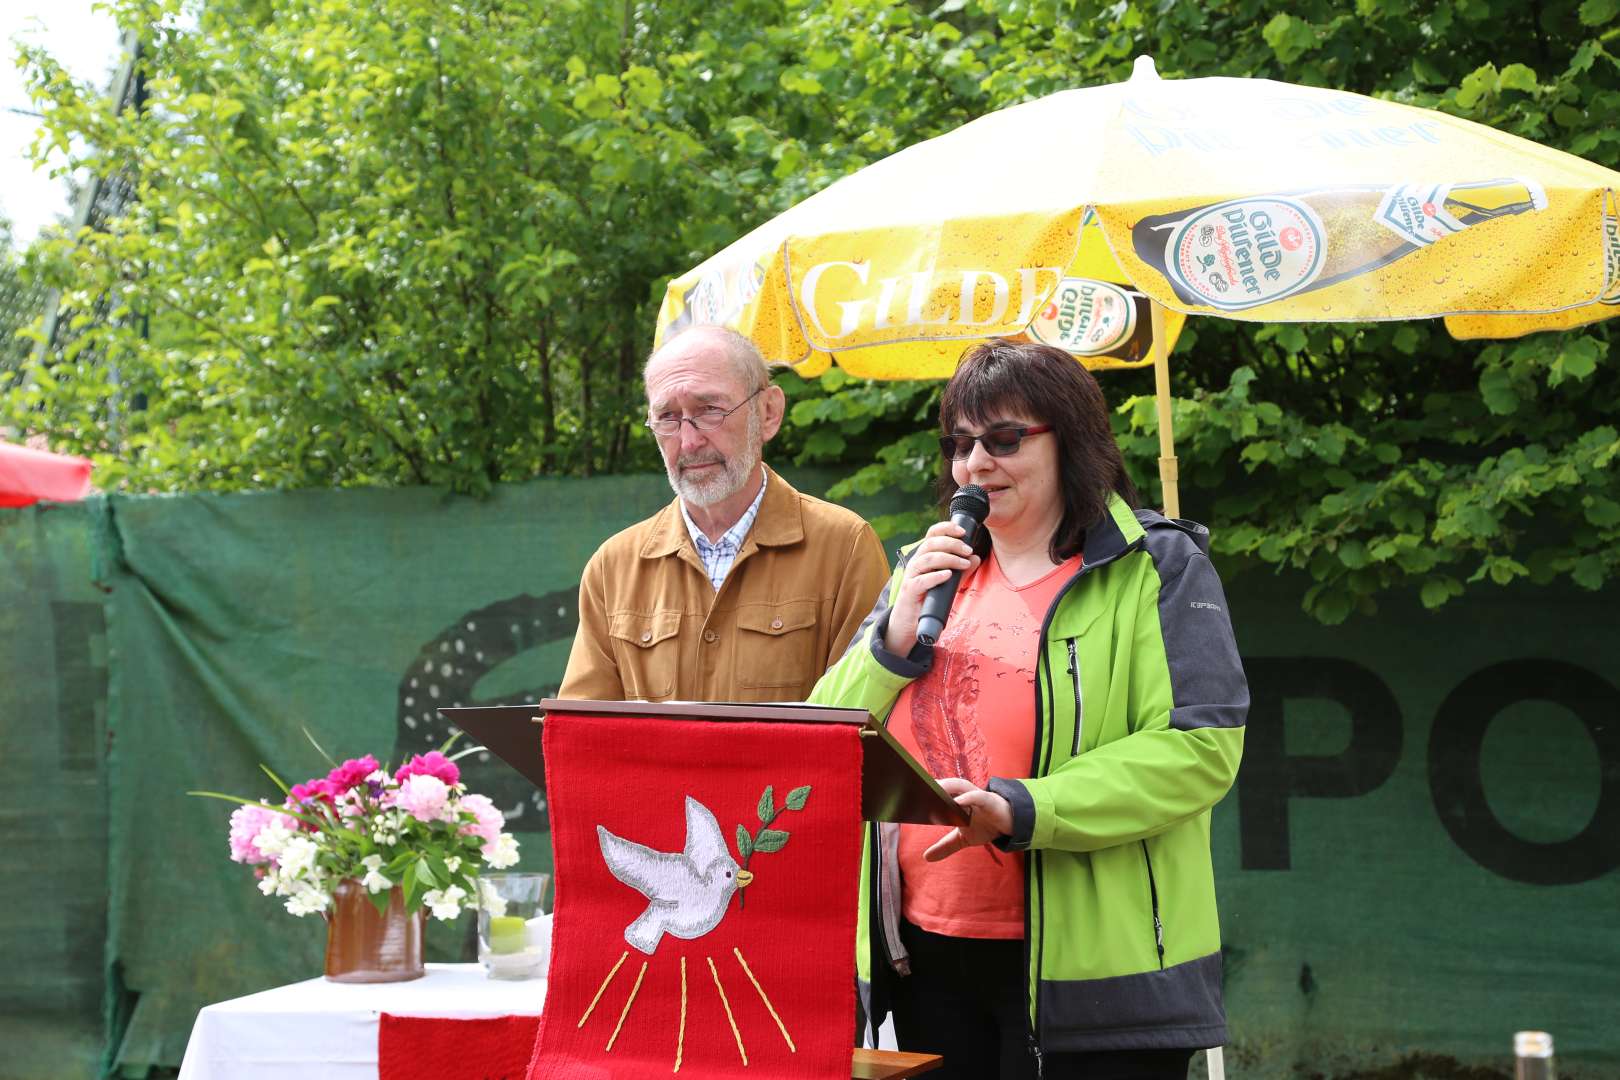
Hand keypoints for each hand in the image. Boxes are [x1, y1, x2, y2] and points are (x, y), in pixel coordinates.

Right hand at [883, 521, 980, 654]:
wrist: (909, 623)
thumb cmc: (927, 599)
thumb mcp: (948, 583)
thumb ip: (961, 571)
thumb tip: (976, 558)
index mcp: (924, 557)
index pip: (932, 535)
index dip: (946, 528)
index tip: (963, 531)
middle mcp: (915, 563)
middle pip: (930, 544)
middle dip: (952, 544)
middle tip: (968, 550)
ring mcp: (911, 576)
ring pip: (926, 559)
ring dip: (948, 558)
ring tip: (964, 563)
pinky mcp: (909, 591)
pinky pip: (921, 580)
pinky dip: (935, 576)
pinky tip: (948, 575)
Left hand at [923, 778, 1012, 861]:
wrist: (1012, 826)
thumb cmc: (986, 826)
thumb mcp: (963, 839)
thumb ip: (946, 846)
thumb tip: (926, 857)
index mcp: (956, 801)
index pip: (938, 792)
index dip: (924, 791)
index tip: (908, 795)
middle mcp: (965, 795)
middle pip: (946, 785)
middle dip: (932, 785)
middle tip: (914, 788)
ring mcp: (977, 796)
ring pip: (960, 785)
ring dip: (947, 786)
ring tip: (933, 789)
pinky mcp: (989, 801)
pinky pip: (978, 796)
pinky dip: (968, 797)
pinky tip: (958, 801)